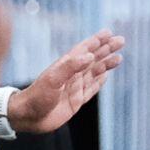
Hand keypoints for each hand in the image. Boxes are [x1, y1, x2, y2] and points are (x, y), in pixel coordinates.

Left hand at [7, 30, 125, 135]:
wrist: (28, 117)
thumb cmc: (37, 96)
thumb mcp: (53, 79)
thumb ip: (71, 66)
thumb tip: (90, 56)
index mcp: (66, 66)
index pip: (85, 49)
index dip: (97, 41)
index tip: (109, 33)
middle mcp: (72, 75)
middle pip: (93, 58)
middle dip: (106, 50)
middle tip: (121, 41)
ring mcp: (74, 87)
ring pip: (95, 73)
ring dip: (106, 64)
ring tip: (118, 58)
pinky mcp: (76, 101)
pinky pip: (91, 89)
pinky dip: (99, 82)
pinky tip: (105, 76)